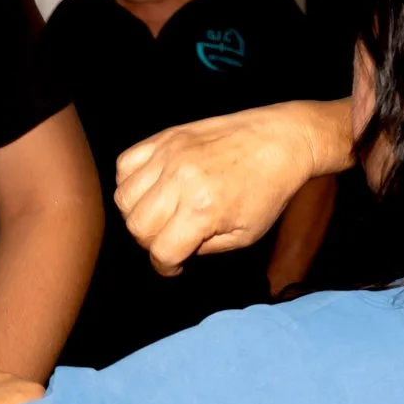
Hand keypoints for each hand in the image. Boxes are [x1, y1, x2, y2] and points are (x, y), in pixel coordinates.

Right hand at [116, 101, 340, 274]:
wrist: (281, 141)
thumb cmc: (268, 190)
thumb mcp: (245, 235)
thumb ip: (203, 248)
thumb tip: (174, 250)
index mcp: (204, 208)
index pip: (161, 251)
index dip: (165, 266)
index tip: (174, 264)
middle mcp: (181, 179)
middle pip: (137, 226)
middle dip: (151, 242)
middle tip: (171, 238)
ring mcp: (170, 154)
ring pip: (123, 197)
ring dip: (137, 213)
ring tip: (161, 214)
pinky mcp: (166, 137)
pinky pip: (125, 165)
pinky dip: (130, 181)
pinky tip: (152, 189)